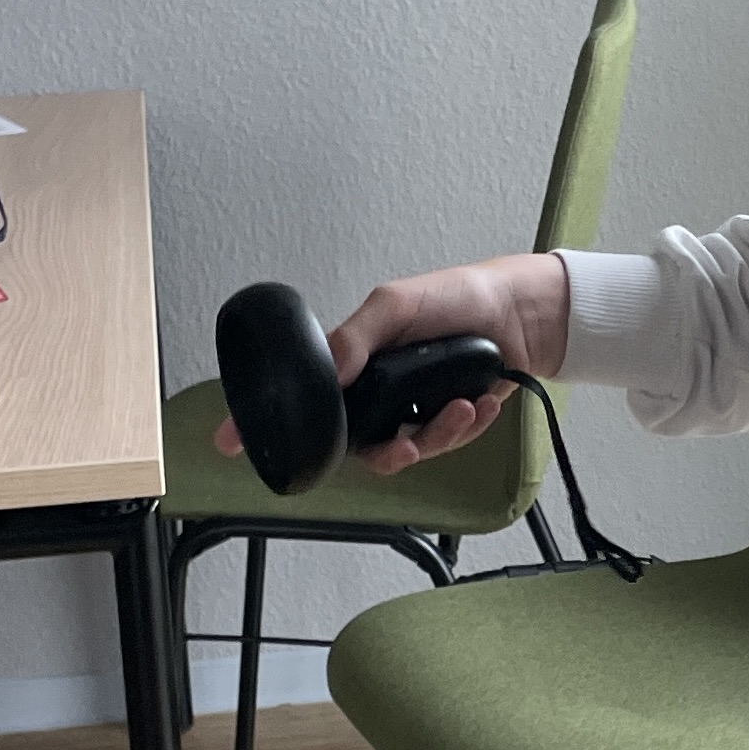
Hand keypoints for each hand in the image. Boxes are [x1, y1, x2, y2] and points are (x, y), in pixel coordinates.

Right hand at [213, 251, 571, 473]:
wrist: (519, 313)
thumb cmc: (457, 296)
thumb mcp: (398, 302)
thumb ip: (358, 335)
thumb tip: (332, 370)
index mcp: (355, 361)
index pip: (303, 396)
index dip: (263, 422)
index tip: (229, 441)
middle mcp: (378, 391)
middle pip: (358, 444)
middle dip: (388, 453)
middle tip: (409, 446)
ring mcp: (412, 409)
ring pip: (406, 451)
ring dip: (437, 436)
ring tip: (462, 408)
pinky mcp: (447, 421)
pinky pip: (445, 445)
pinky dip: (465, 428)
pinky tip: (479, 402)